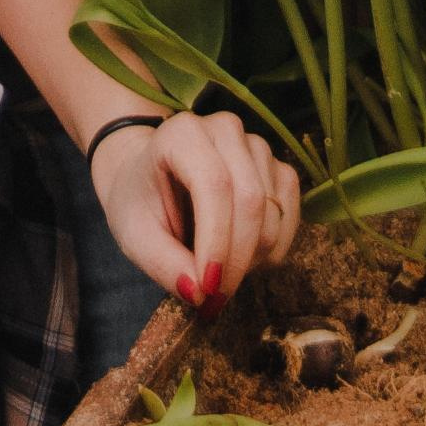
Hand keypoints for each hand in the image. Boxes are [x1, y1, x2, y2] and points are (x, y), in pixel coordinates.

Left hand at [88, 110, 299, 308]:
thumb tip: (199, 293)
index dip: (217, 239)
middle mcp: (224, 129)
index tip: (208, 286)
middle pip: (250, 199)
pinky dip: (272, 248)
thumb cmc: (142, 203)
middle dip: (237, 258)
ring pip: (272, 211)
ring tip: (221, 271)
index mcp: (182, 133)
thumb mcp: (136, 236)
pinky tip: (245, 257)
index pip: (213, 184)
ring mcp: (256, 145)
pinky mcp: (277, 166)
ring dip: (253, 256)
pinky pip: (289, 212)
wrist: (153, 178)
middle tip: (215, 296)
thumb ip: (163, 263)